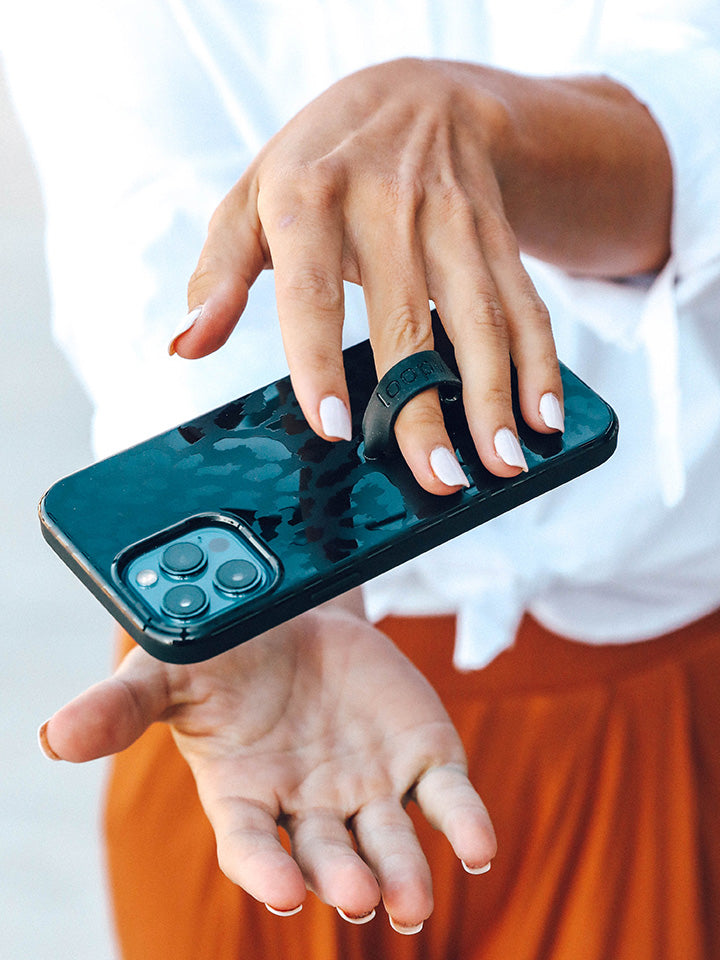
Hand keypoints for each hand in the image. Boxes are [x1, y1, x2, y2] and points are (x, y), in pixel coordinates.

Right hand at [39, 599, 495, 930]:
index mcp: (246, 794)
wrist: (294, 610)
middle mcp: (310, 804)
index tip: (288, 892)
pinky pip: (445, 798)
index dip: (267, 871)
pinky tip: (477, 845)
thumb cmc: (224, 651)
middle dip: (344, 877)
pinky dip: (464, 823)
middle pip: (329, 854)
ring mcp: (368, 785)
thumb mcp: (166, 669)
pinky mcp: (419, 756)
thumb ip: (118, 707)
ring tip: (413, 901)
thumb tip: (50, 736)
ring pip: (391, 842)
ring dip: (403, 873)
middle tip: (360, 894)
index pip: (253, 846)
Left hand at [173, 58, 564, 492]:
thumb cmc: (319, 161)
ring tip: (501, 462)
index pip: (311, 290)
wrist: (416, 94)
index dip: (319, 361)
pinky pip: (525, 300)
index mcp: (309, 198)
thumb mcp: (252, 198)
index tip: (334, 428)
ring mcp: (452, 218)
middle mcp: (388, 205)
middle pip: (408, 321)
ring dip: (495, 396)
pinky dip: (540, 361)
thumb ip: (218, 272)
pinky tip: (543, 414)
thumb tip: (185, 344)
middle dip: (426, 407)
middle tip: (440, 478)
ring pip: (480, 317)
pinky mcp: (496, 232)